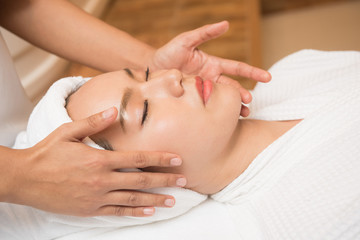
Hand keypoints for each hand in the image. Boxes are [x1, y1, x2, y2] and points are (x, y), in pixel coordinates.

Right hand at [6, 107, 185, 216]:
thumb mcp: (68, 132)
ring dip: (155, 199)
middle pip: (141, 181)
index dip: (160, 159)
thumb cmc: (46, 153)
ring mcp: (96, 197)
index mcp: (99, 159)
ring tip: (173, 200)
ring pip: (132, 199)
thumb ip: (93, 122)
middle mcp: (102, 179)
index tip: (177, 160)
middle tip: (184, 181)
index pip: (138, 159)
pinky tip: (148, 212)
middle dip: (165, 180)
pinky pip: (117, 212)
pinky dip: (134, 212)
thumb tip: (114, 110)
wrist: (24, 179)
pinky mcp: (89, 209)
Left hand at [151, 21, 271, 116]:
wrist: (150, 70)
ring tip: (242, 114)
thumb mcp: (186, 41)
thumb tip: (226, 24)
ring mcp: (203, 92)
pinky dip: (217, 114)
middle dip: (243, 94)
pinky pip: (208, 108)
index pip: (237, 68)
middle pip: (233, 88)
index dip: (252, 72)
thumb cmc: (168, 54)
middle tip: (249, 101)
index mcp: (212, 65)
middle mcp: (210, 79)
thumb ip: (205, 33)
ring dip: (234, 107)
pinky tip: (223, 120)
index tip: (268, 77)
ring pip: (223, 101)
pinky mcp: (194, 102)